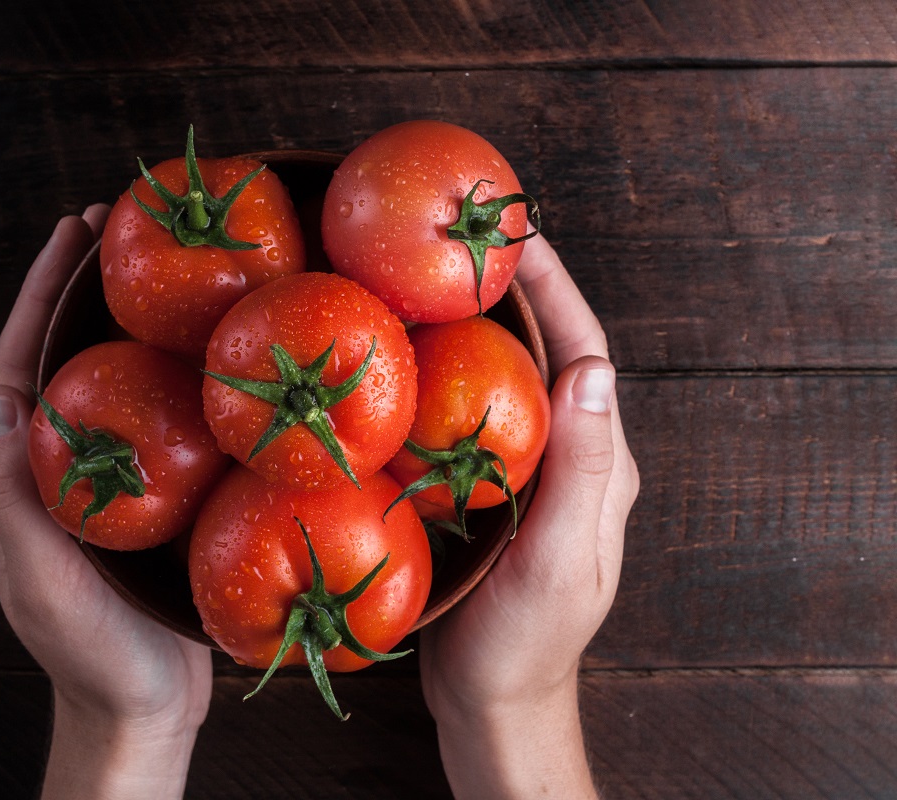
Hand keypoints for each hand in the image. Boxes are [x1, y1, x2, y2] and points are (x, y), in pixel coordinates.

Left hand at [0, 206, 210, 798]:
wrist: (145, 707)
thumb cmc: (88, 650)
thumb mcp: (37, 574)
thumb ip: (11, 496)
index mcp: (27, 475)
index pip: (21, 366)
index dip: (40, 297)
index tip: (69, 236)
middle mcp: (67, 467)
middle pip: (72, 359)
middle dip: (88, 291)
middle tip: (122, 227)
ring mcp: (117, 481)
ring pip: (122, 385)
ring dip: (138, 325)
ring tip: (173, 270)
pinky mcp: (163, 500)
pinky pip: (170, 425)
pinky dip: (185, 380)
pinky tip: (220, 356)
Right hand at [419, 234, 639, 798]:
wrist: (493, 696)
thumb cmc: (524, 641)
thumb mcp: (557, 559)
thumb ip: (580, 471)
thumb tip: (593, 370)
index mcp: (599, 465)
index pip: (585, 354)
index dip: (556, 289)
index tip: (520, 232)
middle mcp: (571, 456)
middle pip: (550, 352)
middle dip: (518, 289)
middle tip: (468, 234)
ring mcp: (530, 471)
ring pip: (510, 377)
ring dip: (482, 322)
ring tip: (435, 275)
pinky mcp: (489, 487)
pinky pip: (475, 412)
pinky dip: (450, 371)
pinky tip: (412, 355)